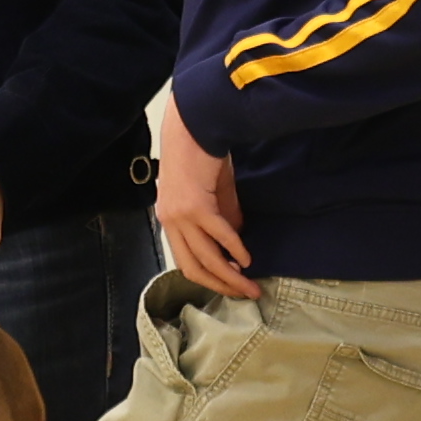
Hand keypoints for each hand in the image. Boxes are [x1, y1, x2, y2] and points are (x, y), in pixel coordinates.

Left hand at [154, 92, 256, 298]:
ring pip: (206, 259)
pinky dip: (235, 249)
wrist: (193, 126)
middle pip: (194, 268)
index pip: (185, 261)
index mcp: (169, 220)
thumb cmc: (201, 154)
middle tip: (244, 294)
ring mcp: (181, 216)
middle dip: (221, 286)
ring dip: (230, 276)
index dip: (209, 278)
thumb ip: (220, 218)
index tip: (231, 285)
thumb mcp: (210, 192)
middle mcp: (170, 222)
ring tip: (250, 285)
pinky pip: (219, 235)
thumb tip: (234, 243)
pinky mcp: (195, 207)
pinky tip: (247, 258)